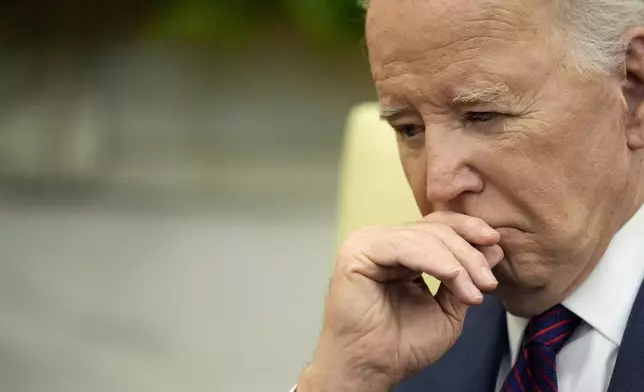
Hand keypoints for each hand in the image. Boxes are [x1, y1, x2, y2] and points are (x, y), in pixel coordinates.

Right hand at [297, 212, 503, 391]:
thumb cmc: (401, 345)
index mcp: (401, 249)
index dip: (468, 231)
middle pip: (434, 229)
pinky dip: (434, 260)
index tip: (496, 245)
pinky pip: (404, 246)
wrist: (373, 369)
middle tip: (488, 282)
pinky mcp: (358, 252)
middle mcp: (383, 241)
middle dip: (468, 254)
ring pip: (423, 237)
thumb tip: (493, 246)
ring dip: (457, 262)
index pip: (438, 227)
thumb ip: (466, 278)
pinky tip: (454, 277)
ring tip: (474, 292)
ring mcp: (368, 243)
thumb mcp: (448, 308)